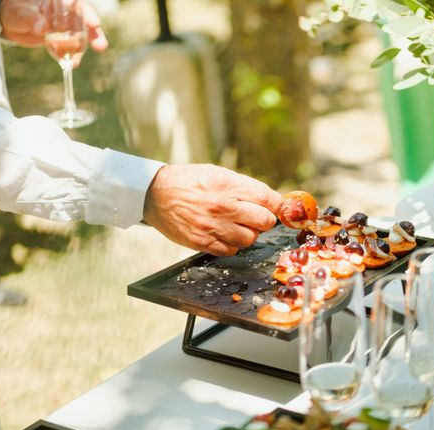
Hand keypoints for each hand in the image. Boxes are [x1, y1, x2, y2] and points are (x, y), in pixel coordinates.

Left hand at [0, 0, 107, 51]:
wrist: (11, 24)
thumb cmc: (14, 10)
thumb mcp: (18, 12)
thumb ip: (29, 17)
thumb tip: (40, 27)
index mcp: (59, 1)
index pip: (77, 4)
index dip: (88, 13)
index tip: (95, 23)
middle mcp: (67, 13)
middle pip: (85, 22)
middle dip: (94, 34)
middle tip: (101, 46)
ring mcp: (67, 27)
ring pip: (81, 37)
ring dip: (83, 50)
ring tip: (78, 61)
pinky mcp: (64, 40)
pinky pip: (72, 48)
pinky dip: (73, 56)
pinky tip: (72, 63)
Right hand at [143, 164, 283, 256]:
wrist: (155, 194)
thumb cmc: (189, 181)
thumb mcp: (218, 173)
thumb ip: (244, 187)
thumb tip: (270, 201)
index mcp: (229, 185)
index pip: (269, 199)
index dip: (278, 206)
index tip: (277, 208)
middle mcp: (224, 206)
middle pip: (265, 221)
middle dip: (264, 220)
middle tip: (256, 217)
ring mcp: (214, 226)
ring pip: (250, 239)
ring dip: (248, 234)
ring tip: (237, 225)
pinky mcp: (203, 242)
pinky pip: (231, 251)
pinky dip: (232, 244)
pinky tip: (224, 234)